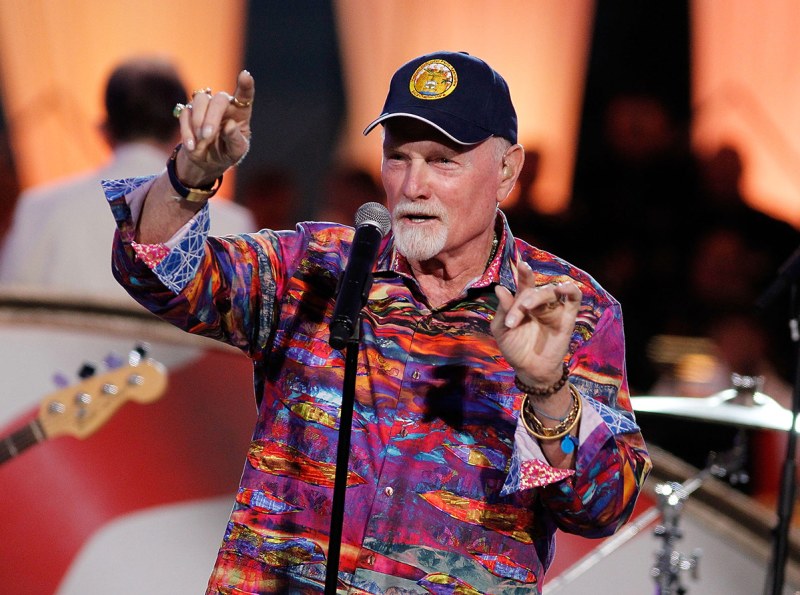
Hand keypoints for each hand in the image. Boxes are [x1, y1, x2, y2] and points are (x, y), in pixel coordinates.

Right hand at [174, 70, 254, 185]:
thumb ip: (235, 139)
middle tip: (208, 135)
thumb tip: (230, 125)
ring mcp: (205, 106)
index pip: (245, 95)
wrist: (208, 161)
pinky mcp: (189, 112)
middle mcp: (224, 105)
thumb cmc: (227, 152)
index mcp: (240, 112)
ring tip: (202, 140)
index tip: (245, 76)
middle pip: (219, 99)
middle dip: (212, 117)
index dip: (246, 85)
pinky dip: (187, 131)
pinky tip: (192, 146)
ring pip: (200, 100)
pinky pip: (185, 114)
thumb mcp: (236, 151)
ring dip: (199, 120)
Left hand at [491, 261, 581, 384]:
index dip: (524, 274)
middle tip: (513, 319)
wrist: (529, 370)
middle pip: (534, 290)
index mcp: (523, 302)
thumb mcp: (502, 329)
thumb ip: (503, 310)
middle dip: (522, 301)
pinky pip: (574, 299)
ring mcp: (554, 309)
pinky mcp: (567, 317)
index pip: (524, 283)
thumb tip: (499, 288)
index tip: (521, 264)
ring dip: (539, 295)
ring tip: (527, 306)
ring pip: (551, 291)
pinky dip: (571, 290)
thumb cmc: (514, 348)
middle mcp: (539, 303)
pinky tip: (564, 288)